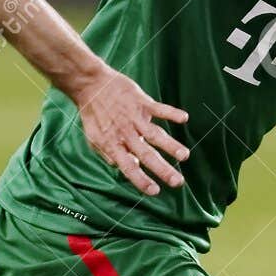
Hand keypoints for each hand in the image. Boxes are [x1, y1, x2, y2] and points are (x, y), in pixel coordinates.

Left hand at [71, 66, 189, 195]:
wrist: (90, 84)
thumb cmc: (93, 114)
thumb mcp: (94, 138)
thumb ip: (110, 154)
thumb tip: (129, 167)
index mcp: (113, 144)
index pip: (128, 168)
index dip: (141, 180)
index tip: (155, 191)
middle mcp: (125, 133)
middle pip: (146, 155)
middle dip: (162, 169)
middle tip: (178, 182)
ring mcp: (134, 117)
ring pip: (155, 135)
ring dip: (170, 145)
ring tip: (184, 156)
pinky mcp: (141, 102)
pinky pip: (159, 108)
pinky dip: (171, 113)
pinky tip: (184, 118)